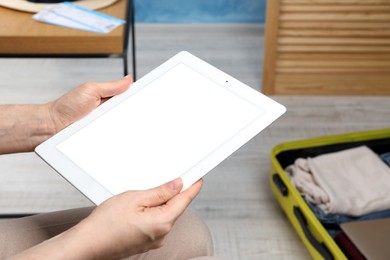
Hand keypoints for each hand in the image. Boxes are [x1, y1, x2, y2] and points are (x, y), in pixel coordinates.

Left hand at [48, 76, 131, 132]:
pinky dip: (116, 137)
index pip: (126, 96)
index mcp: (107, 97)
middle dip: (133, 113)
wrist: (52, 127)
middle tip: (136, 113)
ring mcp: (105, 125)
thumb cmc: (66, 107)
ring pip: (122, 126)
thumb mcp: (91, 90)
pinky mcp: (102, 137)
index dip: (136, 97)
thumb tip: (128, 78)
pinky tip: (117, 135)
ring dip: (124, 126)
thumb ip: (110, 86)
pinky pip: (114, 137)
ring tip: (121, 125)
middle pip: (127, 112)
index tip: (145, 98)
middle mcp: (107, 111)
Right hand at [67, 178, 202, 258]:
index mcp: (163, 222)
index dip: (192, 187)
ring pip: (165, 215)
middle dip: (173, 194)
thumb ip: (160, 192)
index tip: (198, 178)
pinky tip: (140, 208)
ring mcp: (154, 240)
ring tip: (142, 195)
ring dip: (160, 203)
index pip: (184, 200)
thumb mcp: (135, 198)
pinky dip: (153, 213)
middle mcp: (162, 234)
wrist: (88, 244)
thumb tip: (177, 185)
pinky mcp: (146, 242)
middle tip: (168, 179)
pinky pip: (156, 223)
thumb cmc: (106, 223)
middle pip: (175, 208)